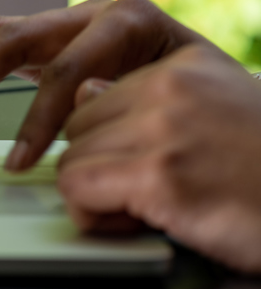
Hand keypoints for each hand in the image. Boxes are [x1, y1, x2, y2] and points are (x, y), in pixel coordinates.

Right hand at [0, 0, 207, 170]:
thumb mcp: (186, 96)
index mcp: (130, 23)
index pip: (68, 69)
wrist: (231, 104)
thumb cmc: (212, 107)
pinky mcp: (51, 42)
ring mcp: (68, 27)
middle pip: (17, 39)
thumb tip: (82, 100)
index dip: (40, 117)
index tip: (21, 159)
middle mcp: (93, 16)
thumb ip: (132, 94)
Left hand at [59, 44, 260, 272]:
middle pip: (77, 127)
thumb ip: (149, 97)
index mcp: (180, 65)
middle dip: (98, 165)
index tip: (133, 164)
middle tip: (140, 192)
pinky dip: (95, 216)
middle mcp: (168, 86)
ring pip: (71, 159)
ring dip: (97, 195)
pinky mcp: (158, 175)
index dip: (108, 140)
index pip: (91, 94)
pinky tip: (138, 224)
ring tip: (146, 210)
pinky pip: (78, 189)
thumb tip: (82, 92)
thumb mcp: (215, 107)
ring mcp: (161, 128)